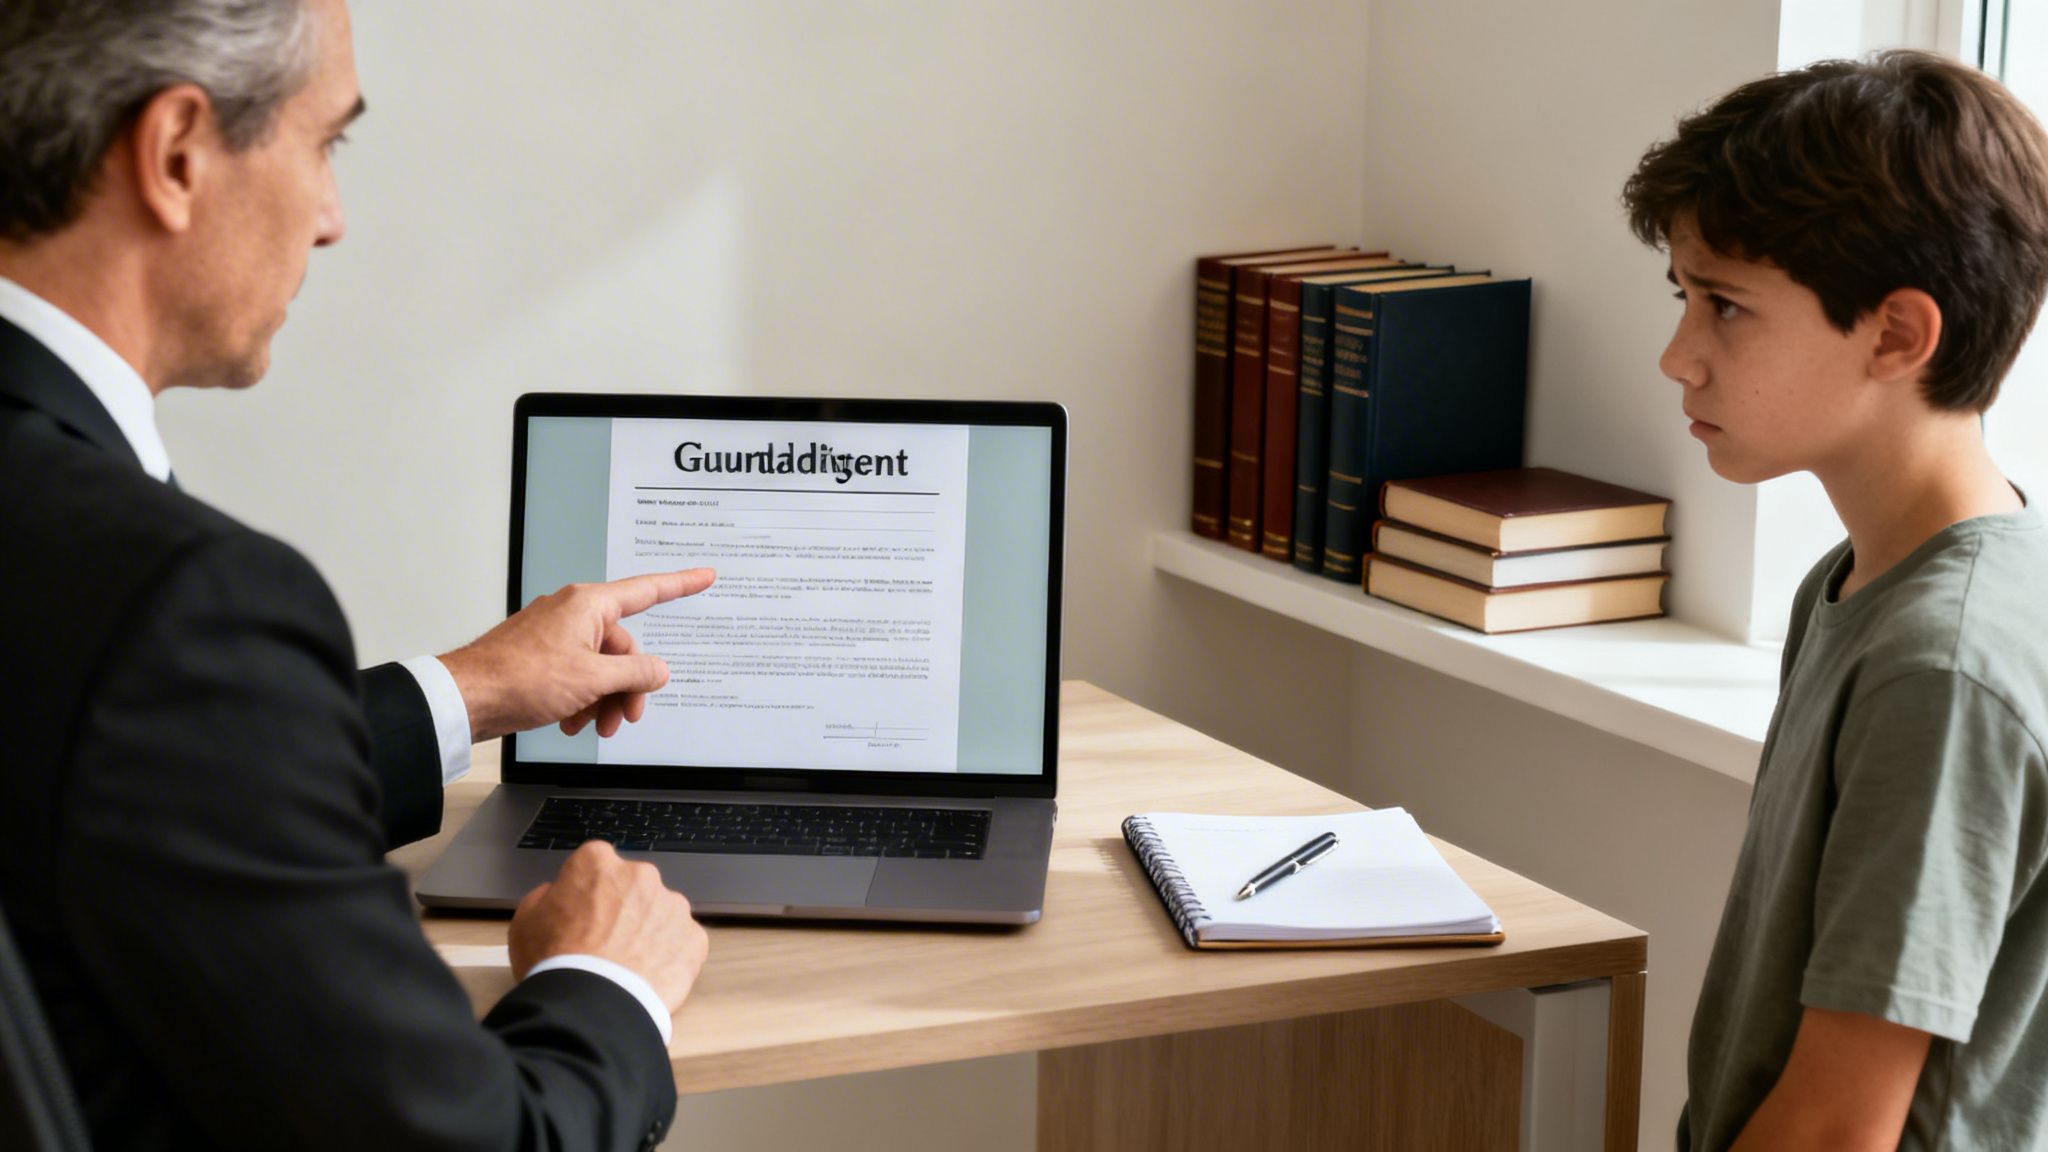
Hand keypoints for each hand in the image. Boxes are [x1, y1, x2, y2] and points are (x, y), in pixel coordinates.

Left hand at [437, 569, 714, 742]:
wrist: (469, 697)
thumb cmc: (521, 679)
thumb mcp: (594, 680)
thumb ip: (635, 673)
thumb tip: (657, 670)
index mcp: (589, 605)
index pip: (647, 591)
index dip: (681, 584)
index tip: (704, 576)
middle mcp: (572, 613)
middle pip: (622, 647)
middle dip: (627, 686)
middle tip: (626, 716)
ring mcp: (554, 634)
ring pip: (599, 666)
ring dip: (603, 699)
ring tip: (594, 726)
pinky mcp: (539, 655)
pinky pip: (576, 674)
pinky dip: (581, 699)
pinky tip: (572, 722)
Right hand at [508, 841, 709, 1014]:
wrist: (591, 1005)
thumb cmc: (555, 962)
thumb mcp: (526, 920)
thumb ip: (547, 896)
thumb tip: (558, 895)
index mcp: (598, 863)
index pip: (596, 865)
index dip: (587, 891)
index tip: (583, 913)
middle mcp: (641, 875)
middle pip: (633, 886)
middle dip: (623, 907)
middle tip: (605, 942)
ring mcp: (672, 905)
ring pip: (661, 912)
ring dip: (649, 930)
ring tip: (627, 964)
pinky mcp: (694, 936)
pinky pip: (682, 941)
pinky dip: (670, 955)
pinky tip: (649, 976)